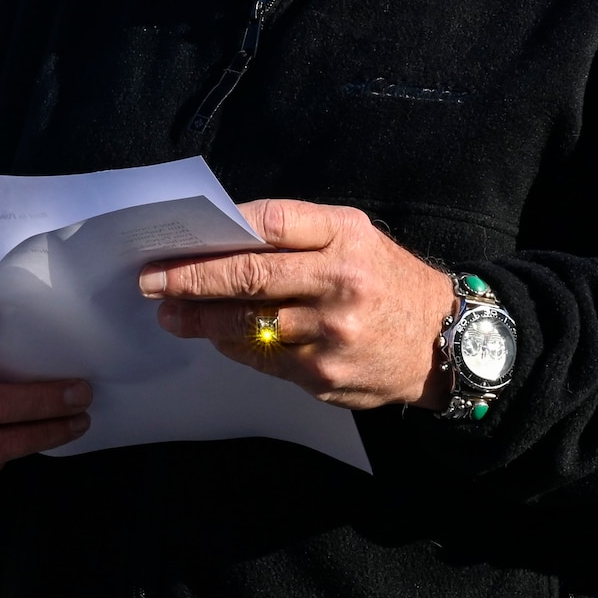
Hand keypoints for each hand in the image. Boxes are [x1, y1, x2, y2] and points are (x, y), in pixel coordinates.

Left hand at [137, 199, 455, 409]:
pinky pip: (262, 358)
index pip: (273, 223)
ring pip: (247, 323)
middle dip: (190, 279)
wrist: (446, 343)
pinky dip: (233, 345)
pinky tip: (215, 336)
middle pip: (248, 275)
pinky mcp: (323, 373)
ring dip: (201, 319)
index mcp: (346, 237)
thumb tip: (225, 239)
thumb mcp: (356, 238)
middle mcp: (340, 282)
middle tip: (152, 281)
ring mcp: (331, 333)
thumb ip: (299, 235)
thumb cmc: (387, 281)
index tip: (180, 237)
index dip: (222, 229)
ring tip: (170, 314)